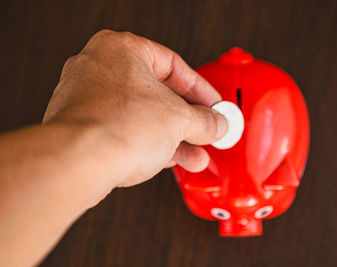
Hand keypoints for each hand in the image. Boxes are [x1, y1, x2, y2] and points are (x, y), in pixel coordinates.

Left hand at [43, 30, 227, 186]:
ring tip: (195, 153)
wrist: (78, 162)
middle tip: (205, 130)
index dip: (201, 90)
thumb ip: (204, 120)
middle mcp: (100, 68)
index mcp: (122, 49)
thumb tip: (215, 124)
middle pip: (158, 94)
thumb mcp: (179, 119)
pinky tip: (170, 158)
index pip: (174, 66)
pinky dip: (149, 144)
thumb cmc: (115, 126)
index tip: (214, 106)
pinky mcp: (84, 127)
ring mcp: (88, 99)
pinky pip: (126, 131)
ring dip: (173, 137)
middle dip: (187, 119)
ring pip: (142, 116)